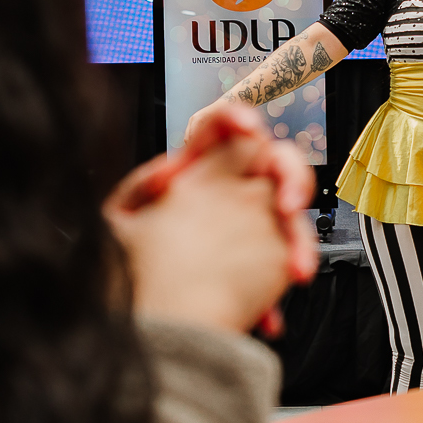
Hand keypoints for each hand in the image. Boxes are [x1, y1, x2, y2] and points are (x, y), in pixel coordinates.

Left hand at [106, 103, 318, 334]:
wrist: (153, 303)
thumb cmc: (139, 255)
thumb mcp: (123, 219)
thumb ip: (139, 188)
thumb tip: (167, 173)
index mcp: (201, 164)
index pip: (222, 127)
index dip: (238, 119)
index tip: (248, 129)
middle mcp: (235, 185)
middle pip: (277, 162)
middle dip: (292, 177)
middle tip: (289, 204)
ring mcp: (257, 216)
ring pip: (292, 211)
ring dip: (299, 235)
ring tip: (297, 263)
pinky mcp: (270, 248)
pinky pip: (291, 250)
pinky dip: (293, 266)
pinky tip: (286, 287)